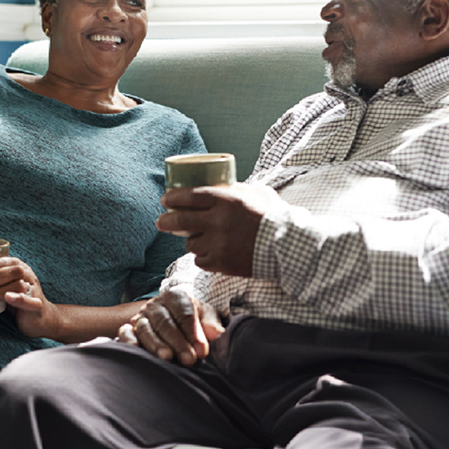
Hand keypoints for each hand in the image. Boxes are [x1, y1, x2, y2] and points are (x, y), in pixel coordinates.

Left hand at [0, 257, 62, 339]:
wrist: (40, 319)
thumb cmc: (18, 300)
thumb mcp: (7, 286)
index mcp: (21, 268)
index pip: (6, 261)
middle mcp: (29, 276)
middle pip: (11, 271)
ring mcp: (34, 290)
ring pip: (16, 285)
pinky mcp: (37, 305)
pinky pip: (28, 300)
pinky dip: (18, 298)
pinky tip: (7, 298)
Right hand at [117, 289, 224, 365]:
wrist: (176, 322)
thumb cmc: (194, 321)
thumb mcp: (206, 318)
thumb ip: (212, 325)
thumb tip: (218, 334)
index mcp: (176, 297)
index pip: (184, 313)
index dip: (194, 332)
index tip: (202, 351)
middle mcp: (156, 305)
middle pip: (165, 322)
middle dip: (178, 342)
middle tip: (189, 360)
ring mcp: (140, 317)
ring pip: (145, 329)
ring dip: (156, 344)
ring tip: (167, 358)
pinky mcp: (129, 330)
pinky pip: (124, 333)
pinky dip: (128, 342)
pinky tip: (137, 352)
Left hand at [156, 183, 283, 276]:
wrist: (287, 246)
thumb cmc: (274, 217)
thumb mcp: (257, 193)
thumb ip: (236, 189)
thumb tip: (223, 185)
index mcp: (225, 199)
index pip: (188, 196)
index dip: (172, 198)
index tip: (165, 200)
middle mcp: (217, 220)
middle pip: (180, 220)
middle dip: (166, 221)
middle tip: (161, 222)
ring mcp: (217, 243)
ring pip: (190, 243)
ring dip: (192, 240)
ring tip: (199, 239)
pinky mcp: (220, 263)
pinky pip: (200, 260)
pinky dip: (203, 257)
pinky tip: (211, 253)